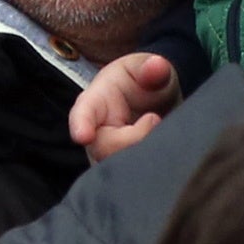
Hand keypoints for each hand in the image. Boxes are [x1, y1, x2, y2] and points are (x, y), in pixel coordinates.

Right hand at [68, 52, 182, 163]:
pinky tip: (162, 157)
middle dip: (133, 139)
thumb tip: (157, 66)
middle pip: (104, 149)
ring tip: (161, 134)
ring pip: (117, 168)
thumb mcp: (147, 67)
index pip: (83, 113)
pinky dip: (147, 170)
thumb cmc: (142, 81)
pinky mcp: (121, 170)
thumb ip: (152, 68)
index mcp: (95, 102)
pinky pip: (131, 178)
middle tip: (156, 120)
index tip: (82, 135)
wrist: (155, 101)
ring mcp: (107, 155)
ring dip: (142, 157)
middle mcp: (95, 133)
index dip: (81, 124)